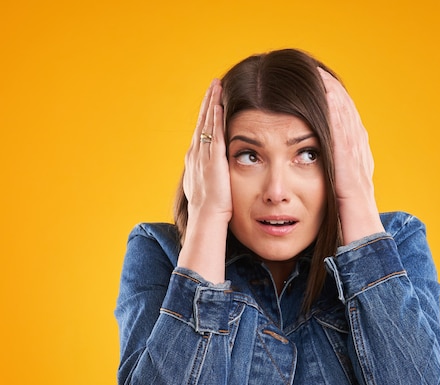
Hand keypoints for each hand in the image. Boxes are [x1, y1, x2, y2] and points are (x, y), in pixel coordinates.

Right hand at [183, 79, 231, 222]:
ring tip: (216, 86)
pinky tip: (219, 104)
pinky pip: (213, 133)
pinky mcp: (213, 159)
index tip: (211, 102)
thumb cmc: (210, 209)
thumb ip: (211, 176)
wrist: (206, 218)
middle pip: (202, 122)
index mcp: (195, 160)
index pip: (201, 132)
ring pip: (207, 123)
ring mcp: (203, 156)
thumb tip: (215, 174)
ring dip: (211, 103)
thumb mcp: (208, 188)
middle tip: (213, 85)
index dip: (206, 116)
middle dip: (208, 103)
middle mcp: (196, 154)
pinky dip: (215, 118)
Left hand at [318, 69, 383, 243]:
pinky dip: (336, 115)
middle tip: (317, 70)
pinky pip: (343, 137)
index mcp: (354, 165)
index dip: (333, 105)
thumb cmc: (348, 229)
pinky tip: (326, 96)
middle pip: (347, 118)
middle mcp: (359, 159)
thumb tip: (319, 178)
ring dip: (333, 96)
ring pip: (346, 122)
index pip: (343, 128)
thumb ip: (331, 186)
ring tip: (319, 74)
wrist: (365, 247)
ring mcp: (357, 164)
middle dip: (333, 93)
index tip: (318, 86)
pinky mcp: (351, 171)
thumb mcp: (337, 201)